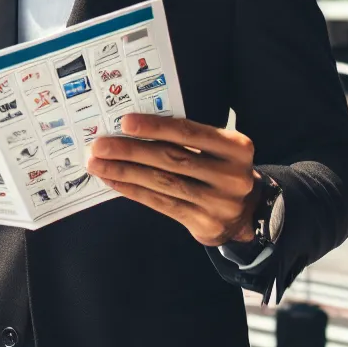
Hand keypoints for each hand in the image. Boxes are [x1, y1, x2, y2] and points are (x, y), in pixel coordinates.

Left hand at [85, 114, 258, 246]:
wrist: (249, 211)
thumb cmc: (222, 170)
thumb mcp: (219, 149)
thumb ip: (187, 140)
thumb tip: (134, 129)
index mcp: (236, 148)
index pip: (189, 133)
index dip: (155, 127)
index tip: (125, 122)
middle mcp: (231, 176)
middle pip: (172, 159)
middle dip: (131, 151)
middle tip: (100, 145)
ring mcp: (218, 203)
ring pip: (163, 183)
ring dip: (125, 172)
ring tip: (98, 164)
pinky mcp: (204, 224)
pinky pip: (162, 204)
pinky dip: (134, 191)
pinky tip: (115, 182)